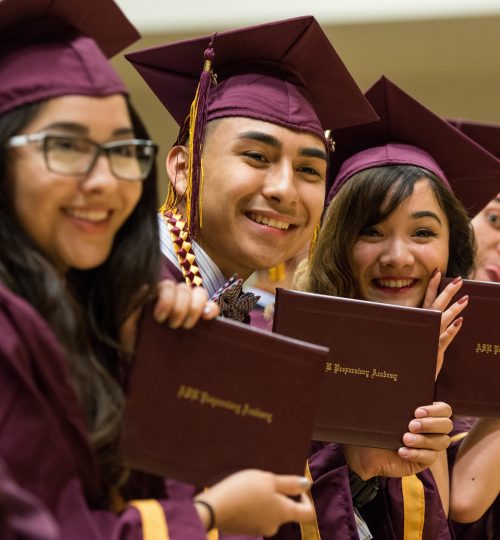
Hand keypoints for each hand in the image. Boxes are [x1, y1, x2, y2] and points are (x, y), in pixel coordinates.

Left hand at [119, 281, 218, 353]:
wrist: (145, 364)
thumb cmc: (135, 344)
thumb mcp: (128, 328)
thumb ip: (132, 309)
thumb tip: (144, 288)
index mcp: (156, 297)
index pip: (167, 286)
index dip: (167, 300)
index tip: (160, 318)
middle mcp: (174, 298)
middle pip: (183, 289)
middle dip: (180, 307)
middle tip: (173, 326)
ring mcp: (189, 306)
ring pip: (199, 292)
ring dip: (195, 307)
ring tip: (188, 326)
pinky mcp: (201, 318)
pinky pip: (211, 306)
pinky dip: (211, 309)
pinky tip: (208, 318)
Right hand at [195, 470, 312, 536]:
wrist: (214, 508)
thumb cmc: (244, 491)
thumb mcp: (268, 479)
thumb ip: (289, 483)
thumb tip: (307, 485)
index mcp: (284, 513)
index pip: (308, 513)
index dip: (306, 499)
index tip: (295, 486)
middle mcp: (274, 525)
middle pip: (286, 511)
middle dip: (279, 495)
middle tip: (267, 479)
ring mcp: (258, 528)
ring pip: (269, 512)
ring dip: (265, 499)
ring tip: (251, 485)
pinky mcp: (244, 528)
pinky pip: (255, 515)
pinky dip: (253, 505)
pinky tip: (241, 494)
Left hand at [344, 402, 451, 479]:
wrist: (363, 450)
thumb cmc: (373, 426)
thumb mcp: (382, 410)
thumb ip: (394, 397)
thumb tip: (410, 376)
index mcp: (424, 412)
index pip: (444, 409)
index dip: (435, 410)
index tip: (417, 411)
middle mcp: (430, 428)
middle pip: (447, 425)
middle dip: (430, 424)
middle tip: (411, 425)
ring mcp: (429, 445)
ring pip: (441, 442)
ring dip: (423, 440)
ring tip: (405, 439)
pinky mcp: (424, 460)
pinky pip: (430, 458)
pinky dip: (416, 454)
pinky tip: (401, 452)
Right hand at [422, 270, 467, 376]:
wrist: (408, 373)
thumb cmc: (413, 351)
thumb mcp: (417, 335)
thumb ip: (421, 323)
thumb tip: (430, 312)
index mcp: (420, 320)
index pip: (427, 298)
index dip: (433, 285)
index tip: (438, 272)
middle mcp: (424, 326)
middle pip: (437, 305)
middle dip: (448, 291)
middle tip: (459, 280)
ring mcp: (430, 337)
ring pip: (442, 319)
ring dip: (454, 308)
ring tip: (465, 299)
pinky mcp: (436, 350)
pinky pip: (444, 338)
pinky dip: (452, 330)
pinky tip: (460, 322)